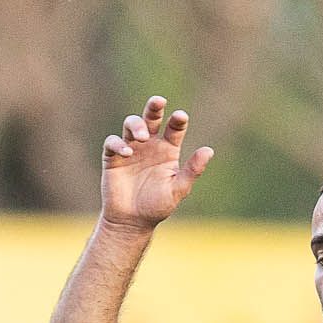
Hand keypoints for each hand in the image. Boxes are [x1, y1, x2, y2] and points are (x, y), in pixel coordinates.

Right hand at [101, 96, 212, 231]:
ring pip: (131, 124)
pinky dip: (119, 144)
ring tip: (143, 137)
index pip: (174, 129)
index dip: (177, 121)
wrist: (133, 221)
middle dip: (154, 107)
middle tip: (159, 101)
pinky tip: (127, 152)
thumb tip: (209, 150)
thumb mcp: (178, 189)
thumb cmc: (158, 206)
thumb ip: (192, 170)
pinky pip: (113, 142)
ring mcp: (131, 148)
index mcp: (167, 150)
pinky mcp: (113, 156)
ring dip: (137, 125)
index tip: (181, 116)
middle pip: (151, 118)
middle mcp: (149, 145)